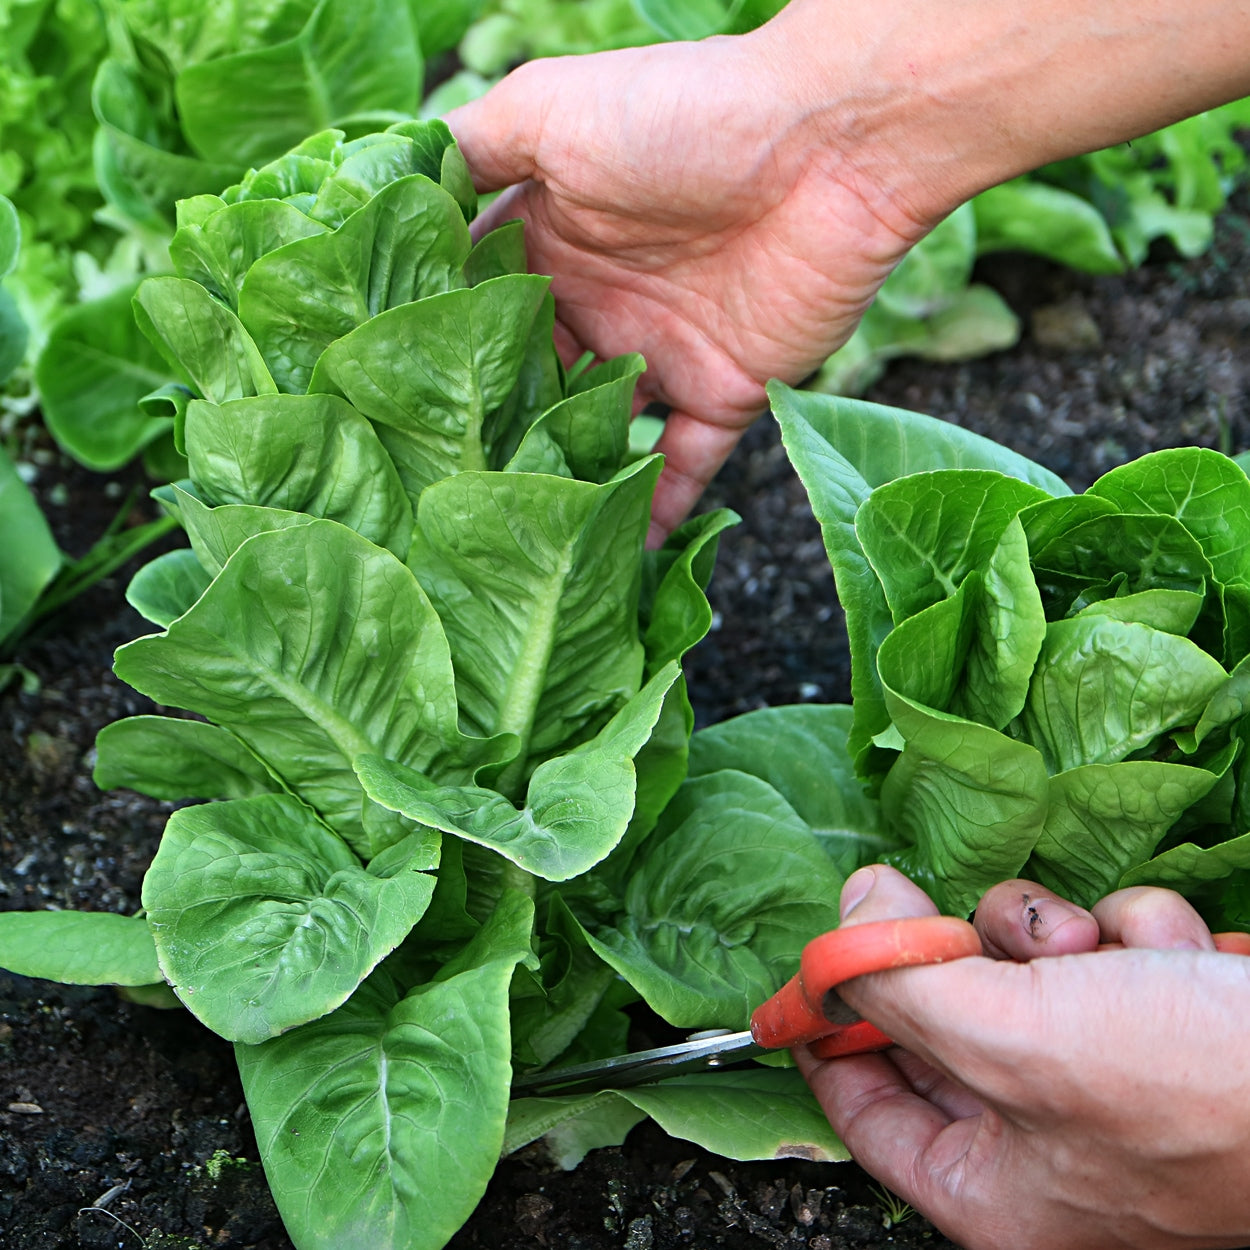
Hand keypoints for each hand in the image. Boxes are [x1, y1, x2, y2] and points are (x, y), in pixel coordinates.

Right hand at [445, 33, 929, 541]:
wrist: (829, 147)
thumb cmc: (683, 116)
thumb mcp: (552, 111)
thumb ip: (474, 147)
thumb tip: (398, 186)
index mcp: (557, 240)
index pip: (483, 308)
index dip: (441, 350)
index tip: (390, 405)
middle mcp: (604, 302)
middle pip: (535, 382)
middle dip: (495, 428)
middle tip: (440, 489)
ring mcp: (664, 353)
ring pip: (600, 432)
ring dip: (562, 475)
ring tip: (509, 535)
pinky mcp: (726, 392)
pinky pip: (685, 467)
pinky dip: (655, 509)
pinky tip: (613, 559)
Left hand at [799, 865, 1249, 1249]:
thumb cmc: (1196, 1094)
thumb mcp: (1016, 1040)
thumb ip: (904, 981)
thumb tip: (846, 914)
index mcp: (994, 1190)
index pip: (864, 1110)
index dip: (825, 1033)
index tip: (800, 970)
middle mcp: (1048, 1139)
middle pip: (942, 1016)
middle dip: (960, 960)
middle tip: (961, 930)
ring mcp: (1109, 1073)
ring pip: (1022, 962)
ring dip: (1059, 936)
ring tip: (1113, 954)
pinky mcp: (1163, 1016)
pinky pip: (1100, 945)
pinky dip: (1132, 933)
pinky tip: (1181, 955)